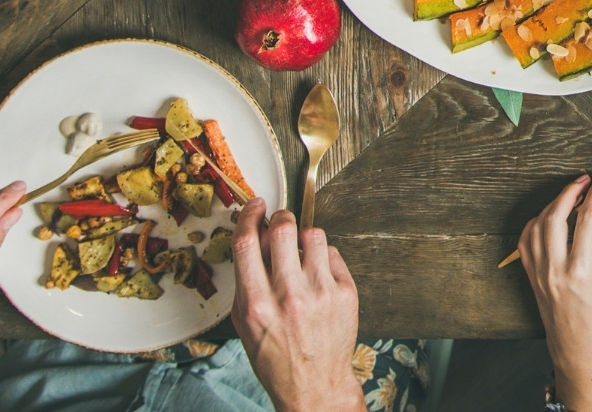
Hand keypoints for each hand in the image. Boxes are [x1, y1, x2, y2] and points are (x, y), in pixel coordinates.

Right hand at [230, 202, 361, 411]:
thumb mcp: (245, 324)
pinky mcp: (345, 292)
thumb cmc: (276, 358)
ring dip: (304, 239)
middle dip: (280, 217)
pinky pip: (333, 254)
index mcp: (257, 304)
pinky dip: (323, 258)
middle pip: (284, 229)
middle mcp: (289, 296)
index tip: (255, 207)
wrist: (314, 384)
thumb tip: (254, 239)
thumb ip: (246, 282)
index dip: (249, 216)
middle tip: (280, 222)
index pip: (247, 243)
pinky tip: (317, 275)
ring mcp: (321, 292)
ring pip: (313, 235)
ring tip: (301, 255)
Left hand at [519, 175, 591, 411]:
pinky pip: (525, 240)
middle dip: (569, 192)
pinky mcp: (529, 275)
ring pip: (537, 225)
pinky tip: (549, 216)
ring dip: (552, 204)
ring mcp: (538, 272)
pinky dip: (536, 222)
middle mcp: (554, 269)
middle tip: (585, 181)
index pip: (586, 220)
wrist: (575, 348)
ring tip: (570, 195)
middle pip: (555, 216)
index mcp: (580, 271)